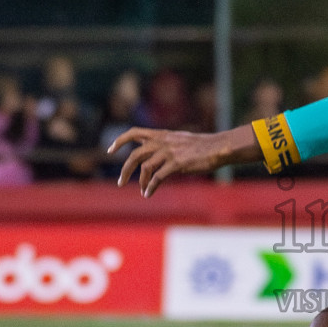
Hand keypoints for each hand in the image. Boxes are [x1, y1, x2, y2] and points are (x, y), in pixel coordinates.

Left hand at [110, 125, 258, 196]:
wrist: (217, 147)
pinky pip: (157, 178)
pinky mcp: (176, 164)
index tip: (110, 150)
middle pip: (135, 155)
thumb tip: (154, 153)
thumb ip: (164, 143)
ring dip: (140, 182)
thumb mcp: (179, 139)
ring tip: (141, 191)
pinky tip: (149, 194)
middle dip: (125, 170)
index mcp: (161, 134)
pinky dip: (150, 187)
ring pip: (145, 168)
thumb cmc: (201, 145)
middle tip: (120, 182)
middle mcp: (162, 142)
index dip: (120, 141)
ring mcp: (169, 153)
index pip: (133, 133)